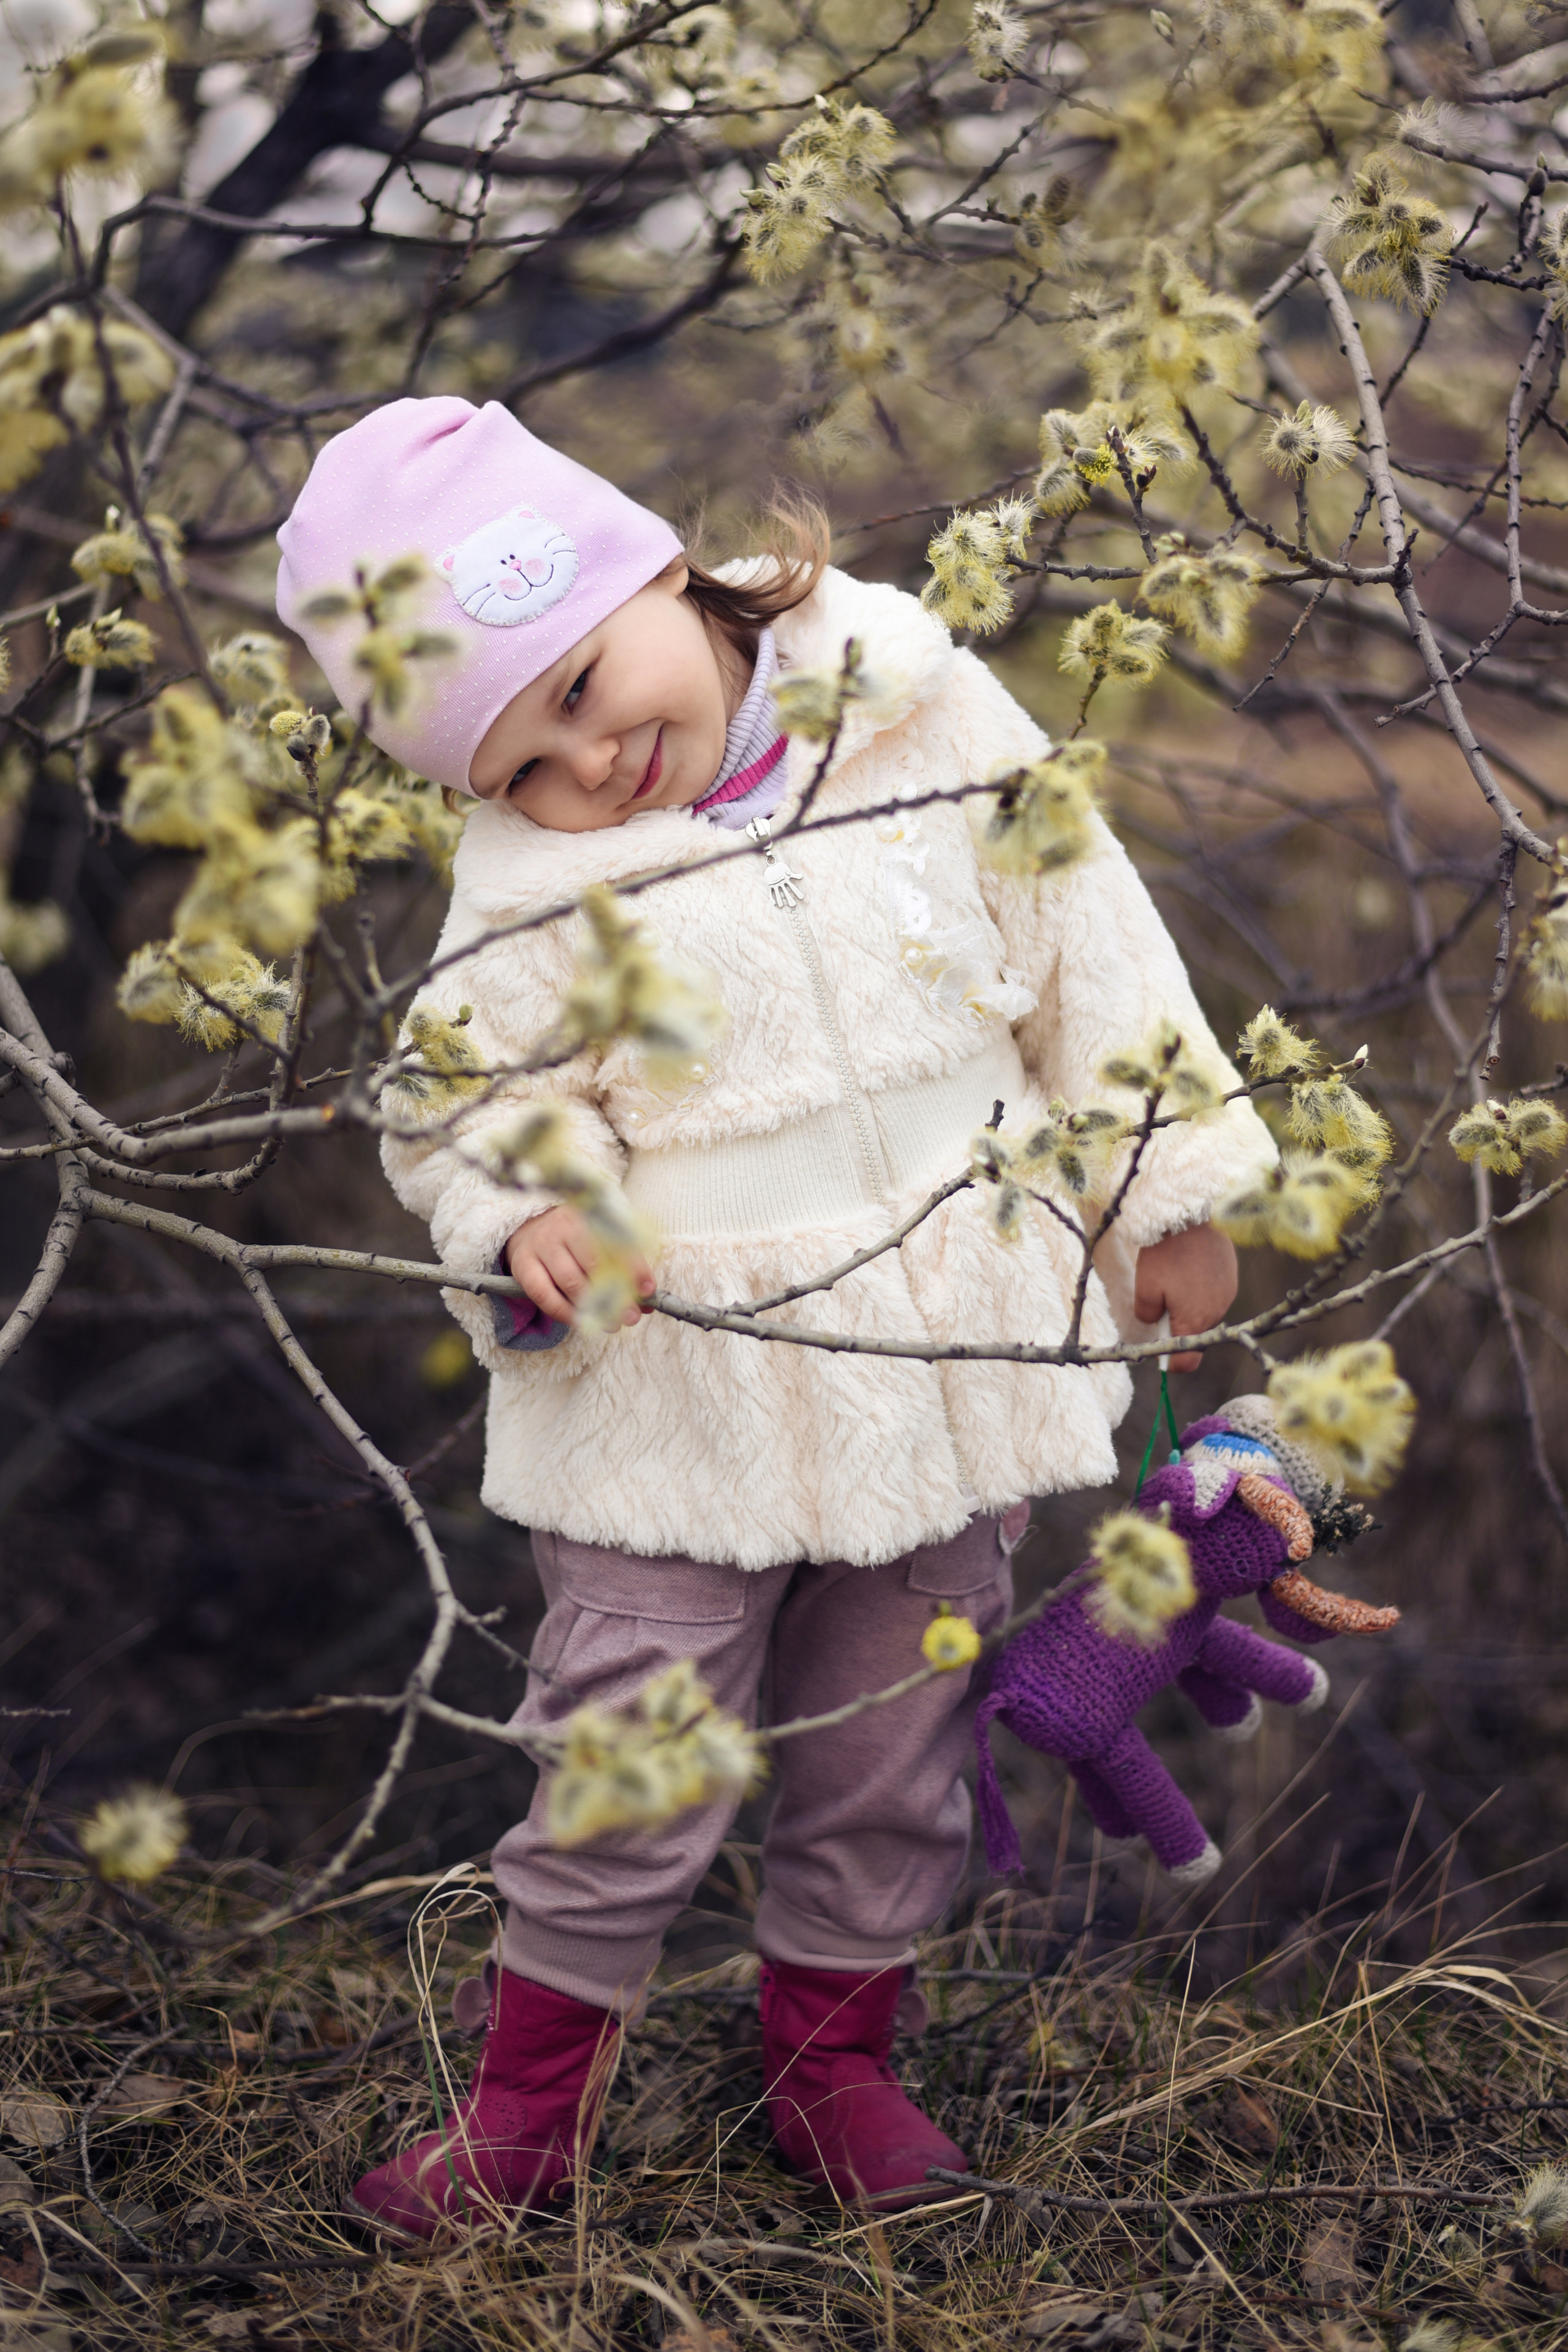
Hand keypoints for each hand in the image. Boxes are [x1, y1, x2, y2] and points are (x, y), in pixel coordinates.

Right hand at [504, 1205, 653, 1330]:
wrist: (531, 1227)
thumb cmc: (576, 1238)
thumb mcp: (602, 1240)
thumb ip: (625, 1265)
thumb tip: (646, 1297)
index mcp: (591, 1215)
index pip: (617, 1241)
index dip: (635, 1267)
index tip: (648, 1290)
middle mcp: (565, 1226)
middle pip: (594, 1264)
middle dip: (616, 1295)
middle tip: (630, 1317)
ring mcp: (542, 1245)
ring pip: (570, 1282)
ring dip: (593, 1308)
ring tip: (610, 1323)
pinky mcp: (523, 1264)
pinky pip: (544, 1295)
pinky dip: (564, 1313)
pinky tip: (580, 1321)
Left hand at [1133, 1222, 1237, 1372]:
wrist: (1192, 1215)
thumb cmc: (1166, 1253)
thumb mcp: (1146, 1288)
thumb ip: (1148, 1314)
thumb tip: (1154, 1322)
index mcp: (1196, 1320)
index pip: (1187, 1360)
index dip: (1170, 1361)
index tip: (1157, 1349)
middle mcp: (1218, 1311)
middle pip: (1196, 1334)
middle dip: (1178, 1327)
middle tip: (1160, 1303)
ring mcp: (1228, 1292)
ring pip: (1205, 1312)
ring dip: (1189, 1306)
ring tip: (1173, 1280)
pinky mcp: (1231, 1275)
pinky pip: (1214, 1293)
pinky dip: (1200, 1290)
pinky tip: (1188, 1269)